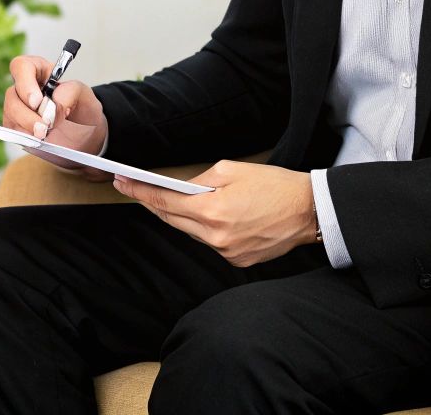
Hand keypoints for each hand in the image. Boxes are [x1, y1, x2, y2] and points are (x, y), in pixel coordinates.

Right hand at [3, 53, 109, 179]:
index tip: (37, 102)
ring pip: (9, 114)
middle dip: (26, 113)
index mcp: (39, 72)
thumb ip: (70, 91)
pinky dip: (25, 137)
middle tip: (44, 126)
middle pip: (12, 94)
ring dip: (26, 126)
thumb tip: (53, 102)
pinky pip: (12, 131)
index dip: (25, 83)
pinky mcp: (16, 126)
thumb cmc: (82, 110)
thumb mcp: (84, 95)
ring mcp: (18, 108)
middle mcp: (24, 88)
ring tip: (45, 134)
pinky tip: (39, 139)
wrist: (85, 136)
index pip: (22, 66)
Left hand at [112, 160, 317, 266]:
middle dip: (153, 204)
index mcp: (211, 211)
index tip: (121, 183)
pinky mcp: (238, 260)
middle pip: (172, 220)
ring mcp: (226, 252)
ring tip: (170, 199)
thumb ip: (200, 179)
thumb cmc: (274, 185)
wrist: (309, 211)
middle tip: (134, 188)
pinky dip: (205, 229)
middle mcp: (215, 237)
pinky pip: (210, 243)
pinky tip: (208, 216)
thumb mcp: (232, 169)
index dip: (139, 193)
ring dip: (181, 217)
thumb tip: (182, 187)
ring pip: (190, 232)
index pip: (164, 203)